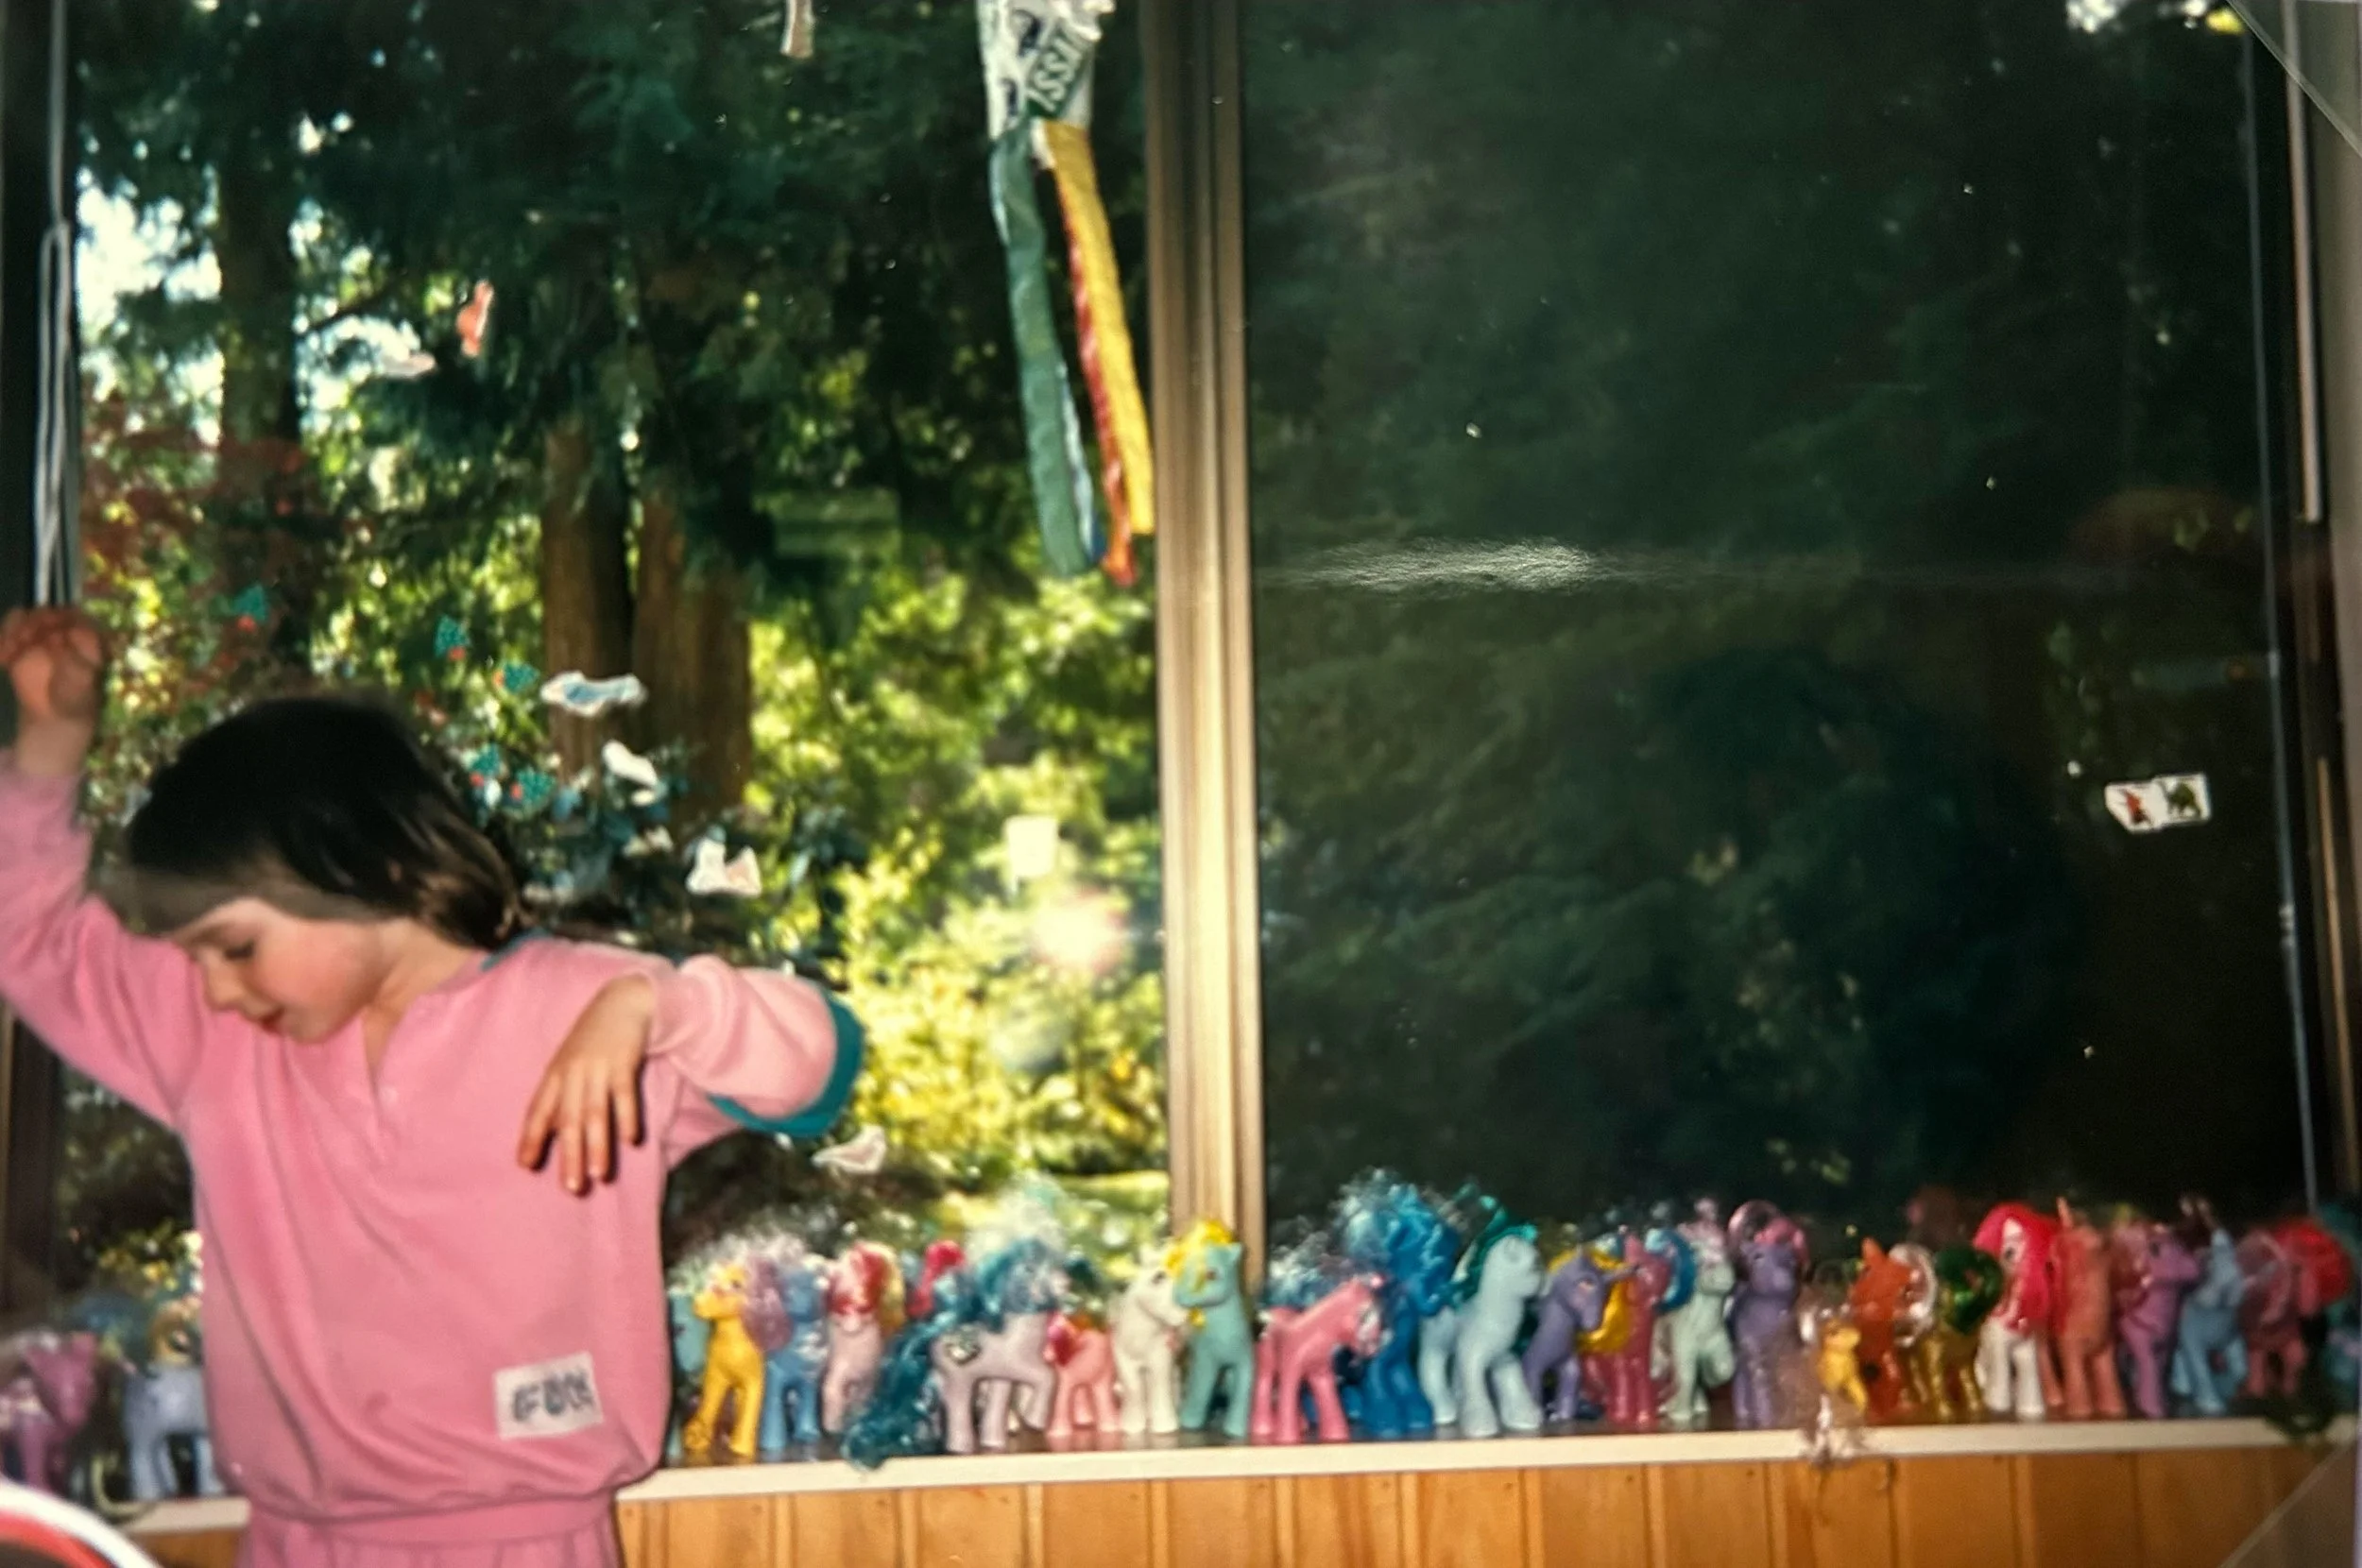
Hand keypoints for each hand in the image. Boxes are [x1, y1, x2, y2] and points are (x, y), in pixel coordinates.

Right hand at [0, 608, 103, 777]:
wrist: (55, 714)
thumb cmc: (77, 696)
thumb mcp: (81, 679)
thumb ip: (71, 657)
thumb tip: (56, 637)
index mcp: (85, 634)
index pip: (73, 614)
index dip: (59, 618)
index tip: (47, 632)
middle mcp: (62, 629)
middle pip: (44, 611)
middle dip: (32, 622)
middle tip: (22, 640)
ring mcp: (39, 634)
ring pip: (22, 617)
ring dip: (12, 630)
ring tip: (10, 652)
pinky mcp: (18, 644)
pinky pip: (6, 633)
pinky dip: (1, 642)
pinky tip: (3, 661)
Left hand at [518, 975, 653, 1193]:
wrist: (621, 1001)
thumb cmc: (592, 1038)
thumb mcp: (568, 1063)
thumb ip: (560, 1096)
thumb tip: (551, 1132)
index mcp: (555, 1074)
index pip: (538, 1110)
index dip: (532, 1137)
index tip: (526, 1165)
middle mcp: (572, 1073)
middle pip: (568, 1120)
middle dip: (569, 1155)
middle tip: (571, 1187)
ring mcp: (598, 1067)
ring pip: (595, 1113)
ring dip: (597, 1146)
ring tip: (599, 1175)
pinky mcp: (624, 1062)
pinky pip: (625, 1094)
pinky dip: (627, 1117)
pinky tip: (630, 1140)